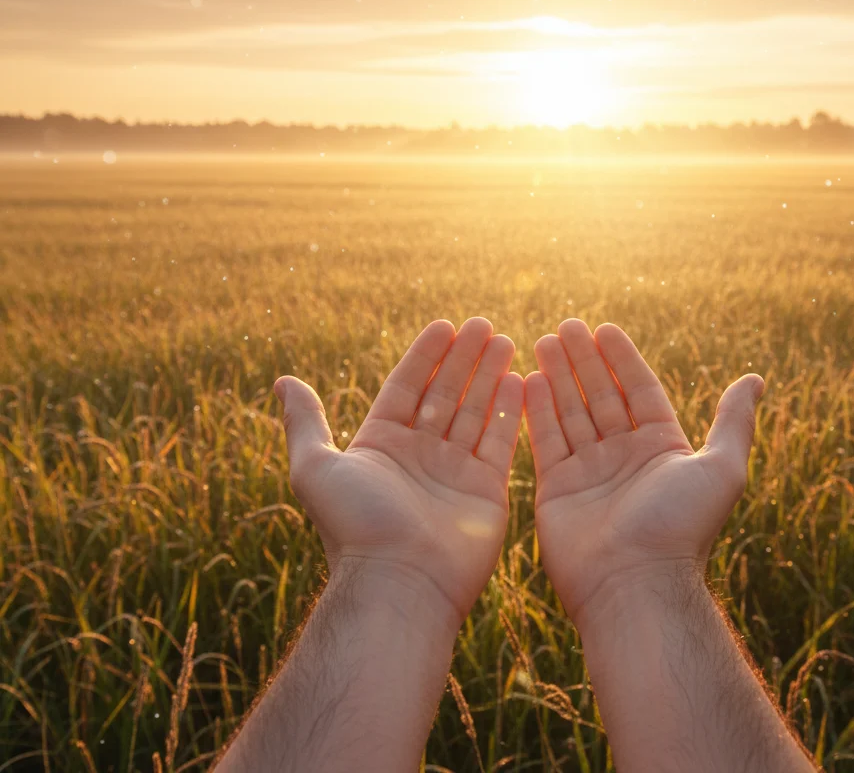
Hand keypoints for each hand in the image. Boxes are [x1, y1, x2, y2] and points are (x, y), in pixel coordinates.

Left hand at [276, 317, 523, 628]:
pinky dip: (509, 411)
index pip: (407, 387)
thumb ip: (305, 422)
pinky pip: (499, 441)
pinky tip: (519, 380)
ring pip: (475, 411)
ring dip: (489, 375)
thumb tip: (282, 380)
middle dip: (464, 358)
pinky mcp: (486, 489)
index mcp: (381, 444)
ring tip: (505, 340)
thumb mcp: (315, 467)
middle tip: (482, 324)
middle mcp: (418, 454)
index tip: (444, 325)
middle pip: (445, 393)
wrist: (399, 581)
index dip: (425, 355)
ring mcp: (454, 471)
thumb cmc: (355, 525)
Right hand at [524, 319, 763, 628]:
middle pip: (602, 395)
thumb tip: (755, 379)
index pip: (640, 390)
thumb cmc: (681, 526)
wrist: (635, 584)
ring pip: (571, 412)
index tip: (604, 328)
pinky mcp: (557, 488)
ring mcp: (589, 471)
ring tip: (545, 340)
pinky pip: (546, 440)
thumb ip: (733, 421)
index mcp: (662, 448)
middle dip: (585, 360)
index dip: (623, 359)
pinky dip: (537, 410)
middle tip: (567, 325)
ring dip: (558, 376)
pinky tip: (529, 378)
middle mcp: (625, 456)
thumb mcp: (721, 468)